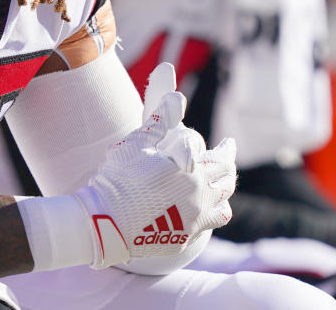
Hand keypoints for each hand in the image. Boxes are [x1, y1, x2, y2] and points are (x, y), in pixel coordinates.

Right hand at [73, 63, 236, 266]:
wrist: (106, 222)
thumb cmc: (119, 178)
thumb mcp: (137, 144)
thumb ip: (160, 121)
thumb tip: (176, 98)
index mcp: (191, 171)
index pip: (223, 159)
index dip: (227, 149)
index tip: (229, 144)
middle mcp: (199, 197)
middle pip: (226, 181)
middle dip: (227, 168)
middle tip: (226, 161)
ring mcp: (193, 221)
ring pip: (222, 205)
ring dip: (222, 192)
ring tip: (218, 187)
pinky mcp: (183, 238)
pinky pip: (208, 225)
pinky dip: (210, 214)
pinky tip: (201, 210)